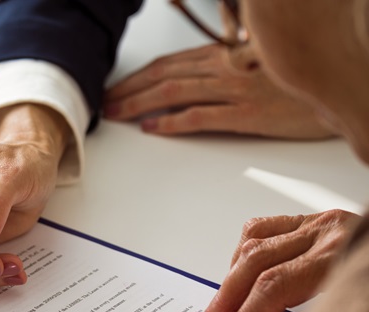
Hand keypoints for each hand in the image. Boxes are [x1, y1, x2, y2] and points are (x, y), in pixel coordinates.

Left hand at [103, 44, 335, 138]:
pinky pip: (198, 117)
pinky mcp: (245, 114)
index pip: (170, 62)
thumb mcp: (255, 66)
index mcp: (226, 55)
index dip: (138, 76)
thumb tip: (191, 79)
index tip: (116, 87)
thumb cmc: (295, 83)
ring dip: (138, 104)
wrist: (333, 94)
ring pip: (173, 92)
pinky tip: (150, 129)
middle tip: (104, 104)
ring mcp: (234, 89)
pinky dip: (170, 122)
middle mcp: (225, 68)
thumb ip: (223, 69)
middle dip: (128, 89)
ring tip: (116, 114)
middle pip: (163, 75)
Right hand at [191, 210, 361, 311]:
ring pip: (254, 244)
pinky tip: (236, 275)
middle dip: (225, 304)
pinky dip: (243, 252)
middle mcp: (331, 234)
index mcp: (346, 257)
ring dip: (228, 280)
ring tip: (214, 311)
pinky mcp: (317, 220)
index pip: (276, 288)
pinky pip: (265, 227)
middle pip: (256, 267)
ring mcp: (322, 223)